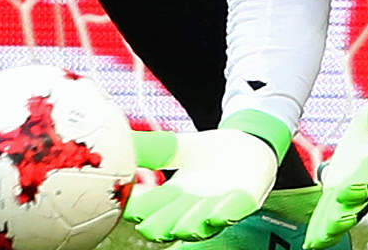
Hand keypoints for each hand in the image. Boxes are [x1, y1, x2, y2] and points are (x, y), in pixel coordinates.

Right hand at [125, 128, 276, 240]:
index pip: (147, 208)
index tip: (126, 201)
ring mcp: (218, 207)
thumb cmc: (211, 151)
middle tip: (147, 224)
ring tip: (183, 226)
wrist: (249, 143)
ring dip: (191, 225)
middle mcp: (191, 208)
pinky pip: (235, 211)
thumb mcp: (178, 146)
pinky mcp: (244, 201)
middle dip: (159, 226)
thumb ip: (152, 147)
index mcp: (171, 196)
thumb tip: (118, 140)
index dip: (136, 207)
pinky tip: (219, 214)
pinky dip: (227, 213)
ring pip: (201, 225)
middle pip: (169, 224)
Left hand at [306, 63, 367, 248]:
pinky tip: (312, 240)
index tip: (345, 192)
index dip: (360, 186)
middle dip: (342, 217)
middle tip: (328, 229)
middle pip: (357, 203)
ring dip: (329, 227)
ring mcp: (358, 188)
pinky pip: (333, 209)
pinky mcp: (343, 188)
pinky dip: (322, 224)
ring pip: (343, 212)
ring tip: (314, 243)